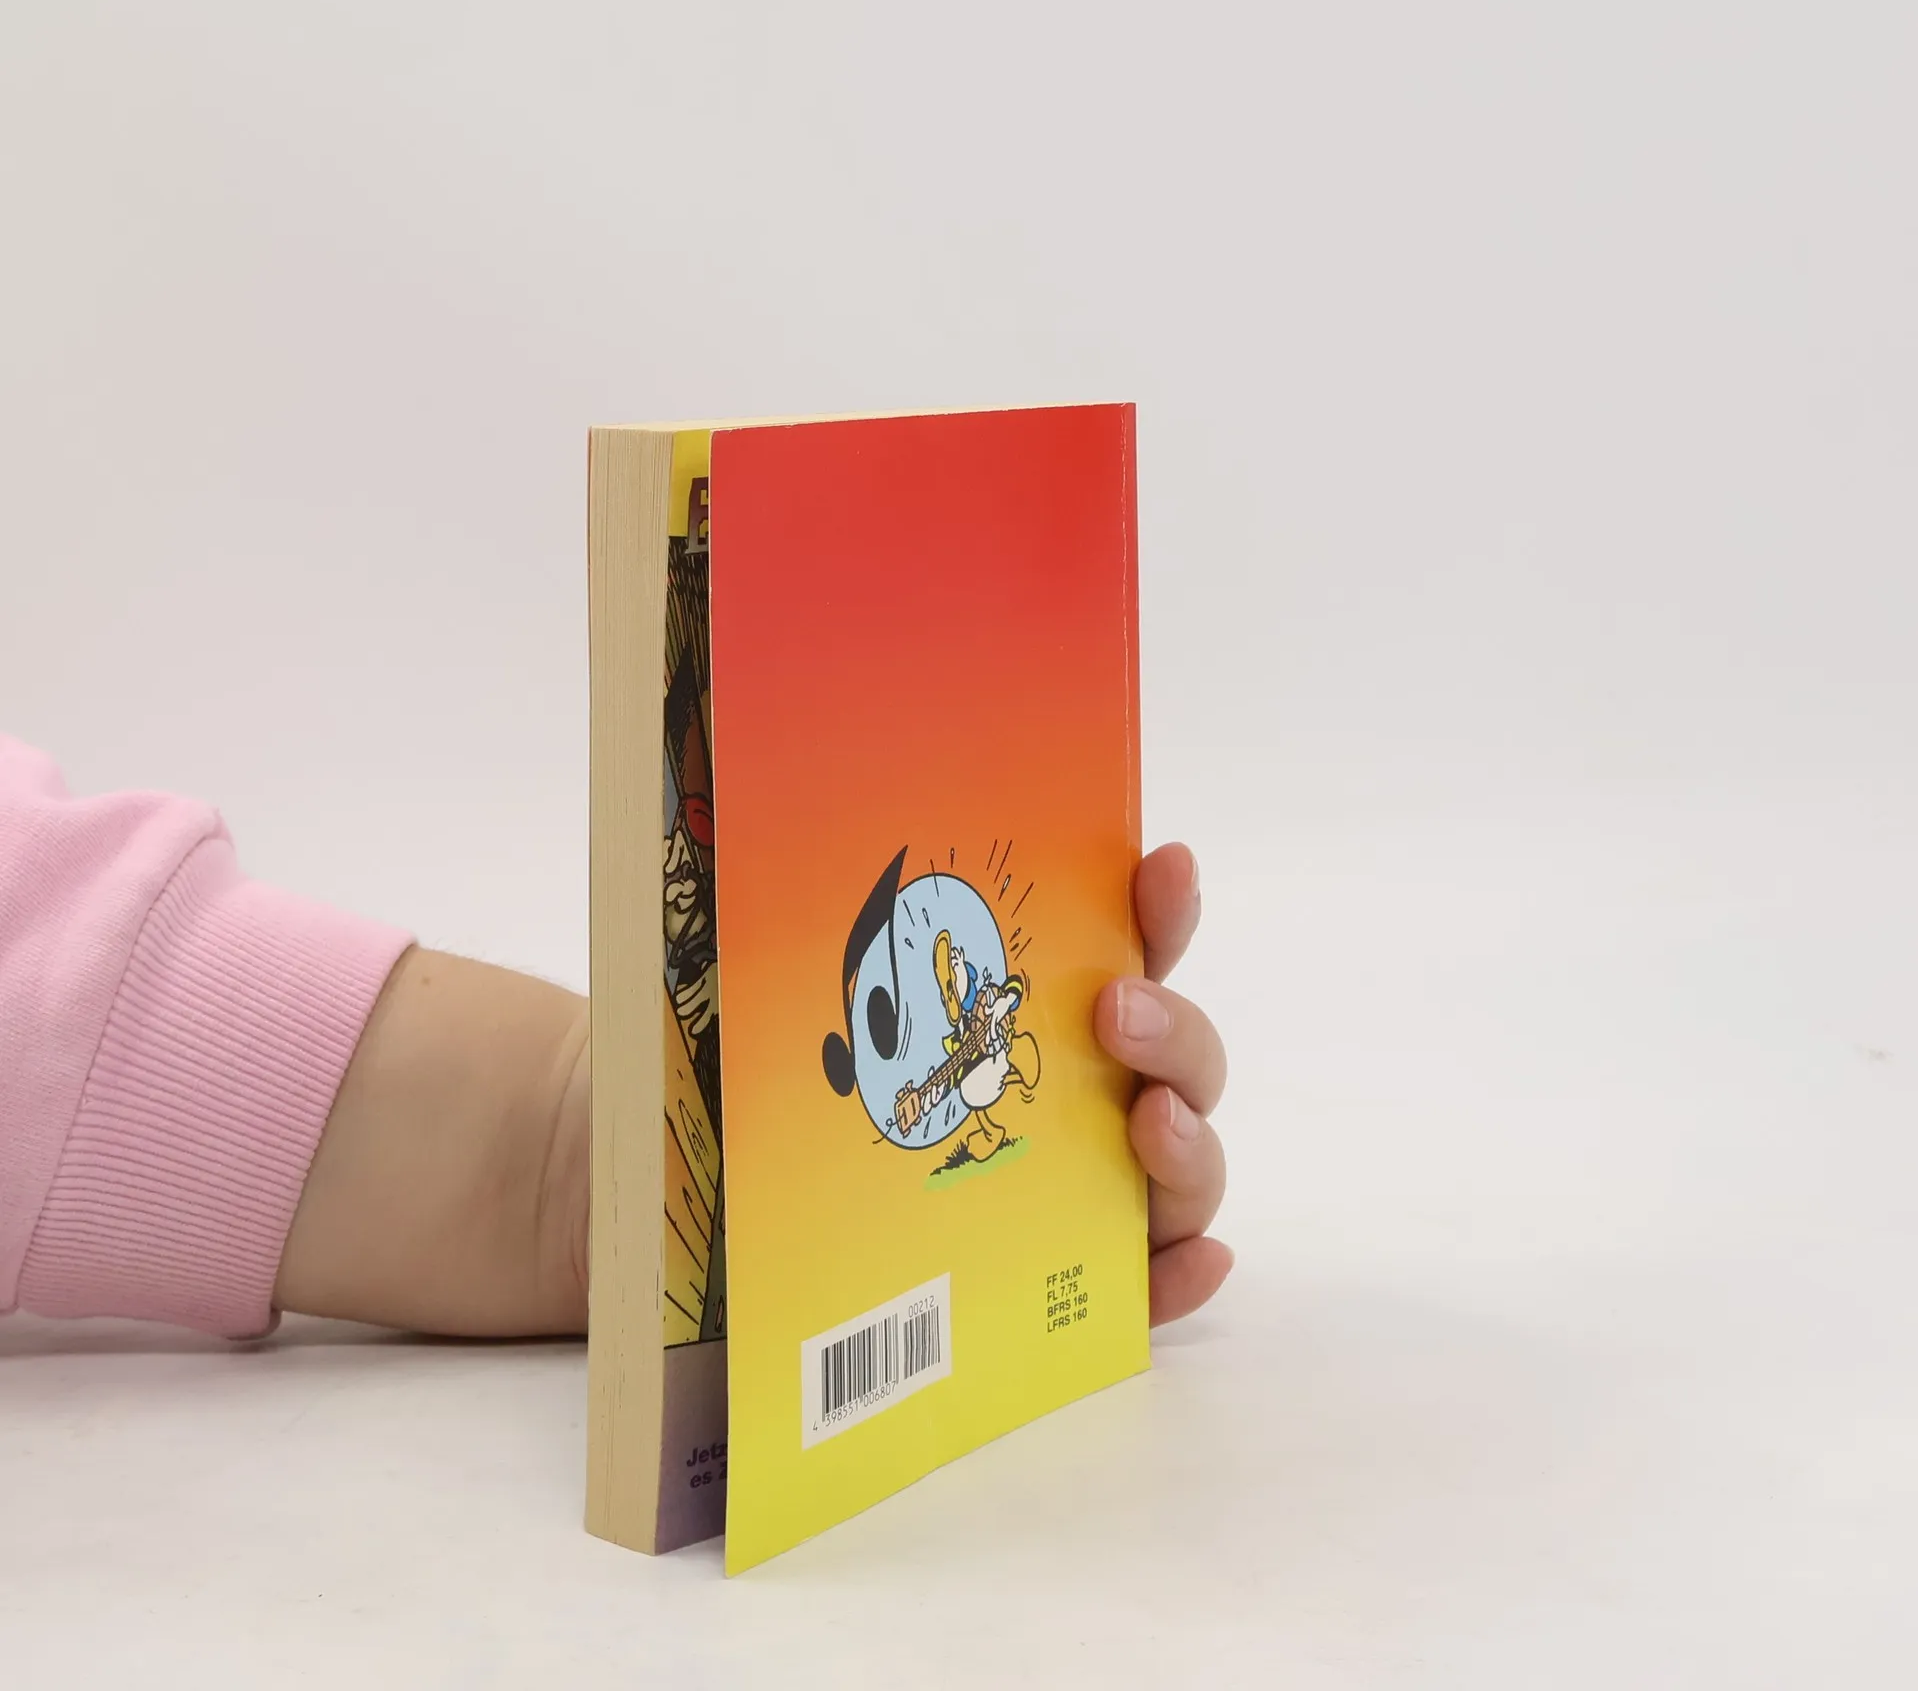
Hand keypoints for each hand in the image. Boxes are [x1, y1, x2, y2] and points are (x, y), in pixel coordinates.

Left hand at [277, 844, 1229, 1336]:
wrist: (637, 1180)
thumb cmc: (710, 1049)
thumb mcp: (742, 949)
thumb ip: (770, 870)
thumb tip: (737, 721)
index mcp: (1003, 986)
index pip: (1116, 936)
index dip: (1160, 903)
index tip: (1161, 864)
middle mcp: (1049, 1076)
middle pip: (1169, 1050)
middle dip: (1177, 1028)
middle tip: (1116, 1013)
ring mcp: (1053, 1181)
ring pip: (1173, 1163)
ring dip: (1191, 1144)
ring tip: (1145, 1127)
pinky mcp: (1028, 1282)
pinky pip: (1130, 1287)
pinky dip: (1175, 1276)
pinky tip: (1191, 1259)